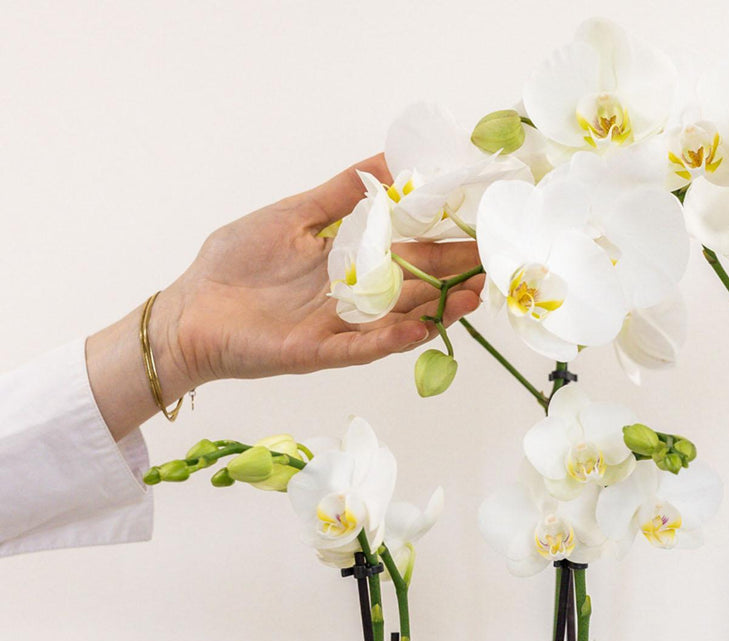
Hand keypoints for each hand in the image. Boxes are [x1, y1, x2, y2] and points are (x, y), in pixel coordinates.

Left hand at [154, 154, 483, 395]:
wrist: (192, 310)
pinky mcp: (320, 351)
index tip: (481, 230)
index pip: (412, 252)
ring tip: (474, 296)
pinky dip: (392, 339)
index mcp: (354, 262)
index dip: (447, 243)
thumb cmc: (236, 262)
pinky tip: (420, 329)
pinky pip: (363, 347)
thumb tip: (389, 161)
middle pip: (419, 287)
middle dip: (457, 278)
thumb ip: (342, 193)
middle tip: (495, 268)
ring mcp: (343, 327)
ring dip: (439, 311)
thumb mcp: (294, 214)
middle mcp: (358, 297)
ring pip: (402, 320)